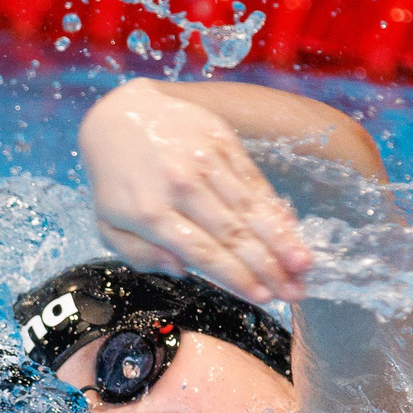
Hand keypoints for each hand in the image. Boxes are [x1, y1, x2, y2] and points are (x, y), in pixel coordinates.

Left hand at [79, 80, 312, 302]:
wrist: (120, 114)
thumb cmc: (116, 180)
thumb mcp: (107, 224)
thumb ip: (139, 255)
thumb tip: (181, 271)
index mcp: (150, 212)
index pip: (203, 252)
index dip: (237, 278)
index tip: (264, 298)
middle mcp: (180, 185)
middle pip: (233, 234)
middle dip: (269, 266)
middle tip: (296, 291)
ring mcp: (203, 159)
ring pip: (249, 207)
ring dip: (281, 238)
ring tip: (304, 264)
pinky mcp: (221, 139)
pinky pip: (253, 179)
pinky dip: (273, 206)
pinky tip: (291, 227)